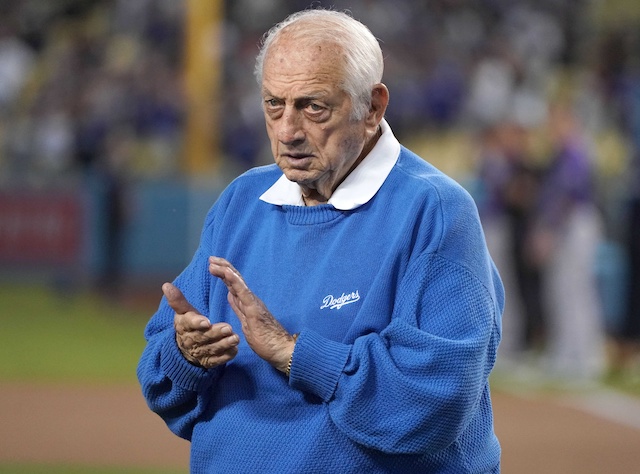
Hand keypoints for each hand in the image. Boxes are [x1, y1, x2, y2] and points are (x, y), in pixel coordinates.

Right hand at [163, 282, 238, 368]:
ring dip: (224, 344)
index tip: (206, 322)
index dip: (197, 323)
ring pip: (213, 349)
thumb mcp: (183, 312)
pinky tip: (234, 350)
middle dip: (216, 333)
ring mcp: (200, 352)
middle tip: (228, 328)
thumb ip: (178, 300)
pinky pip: (218, 360)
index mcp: (184, 326)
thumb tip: (166, 285)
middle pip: (203, 337)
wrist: (185, 350)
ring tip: (235, 338)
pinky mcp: (209, 362)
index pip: (190, 324)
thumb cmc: (188, 325)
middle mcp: (191, 341)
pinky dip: (226, 356)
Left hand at [208, 256, 295, 372]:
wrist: (281, 350)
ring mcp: (253, 303)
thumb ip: (239, 308)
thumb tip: (230, 296)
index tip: (212, 265)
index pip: (234, 285)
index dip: (224, 274)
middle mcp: (250, 299)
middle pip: (235, 279)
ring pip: (238, 282)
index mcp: (247, 303)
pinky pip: (243, 292)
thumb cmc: (266, 340)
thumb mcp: (246, 323)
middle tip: (211, 258)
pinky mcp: (254, 309)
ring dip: (225, 271)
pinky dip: (234, 281)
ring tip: (213, 263)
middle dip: (223, 267)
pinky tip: (226, 273)